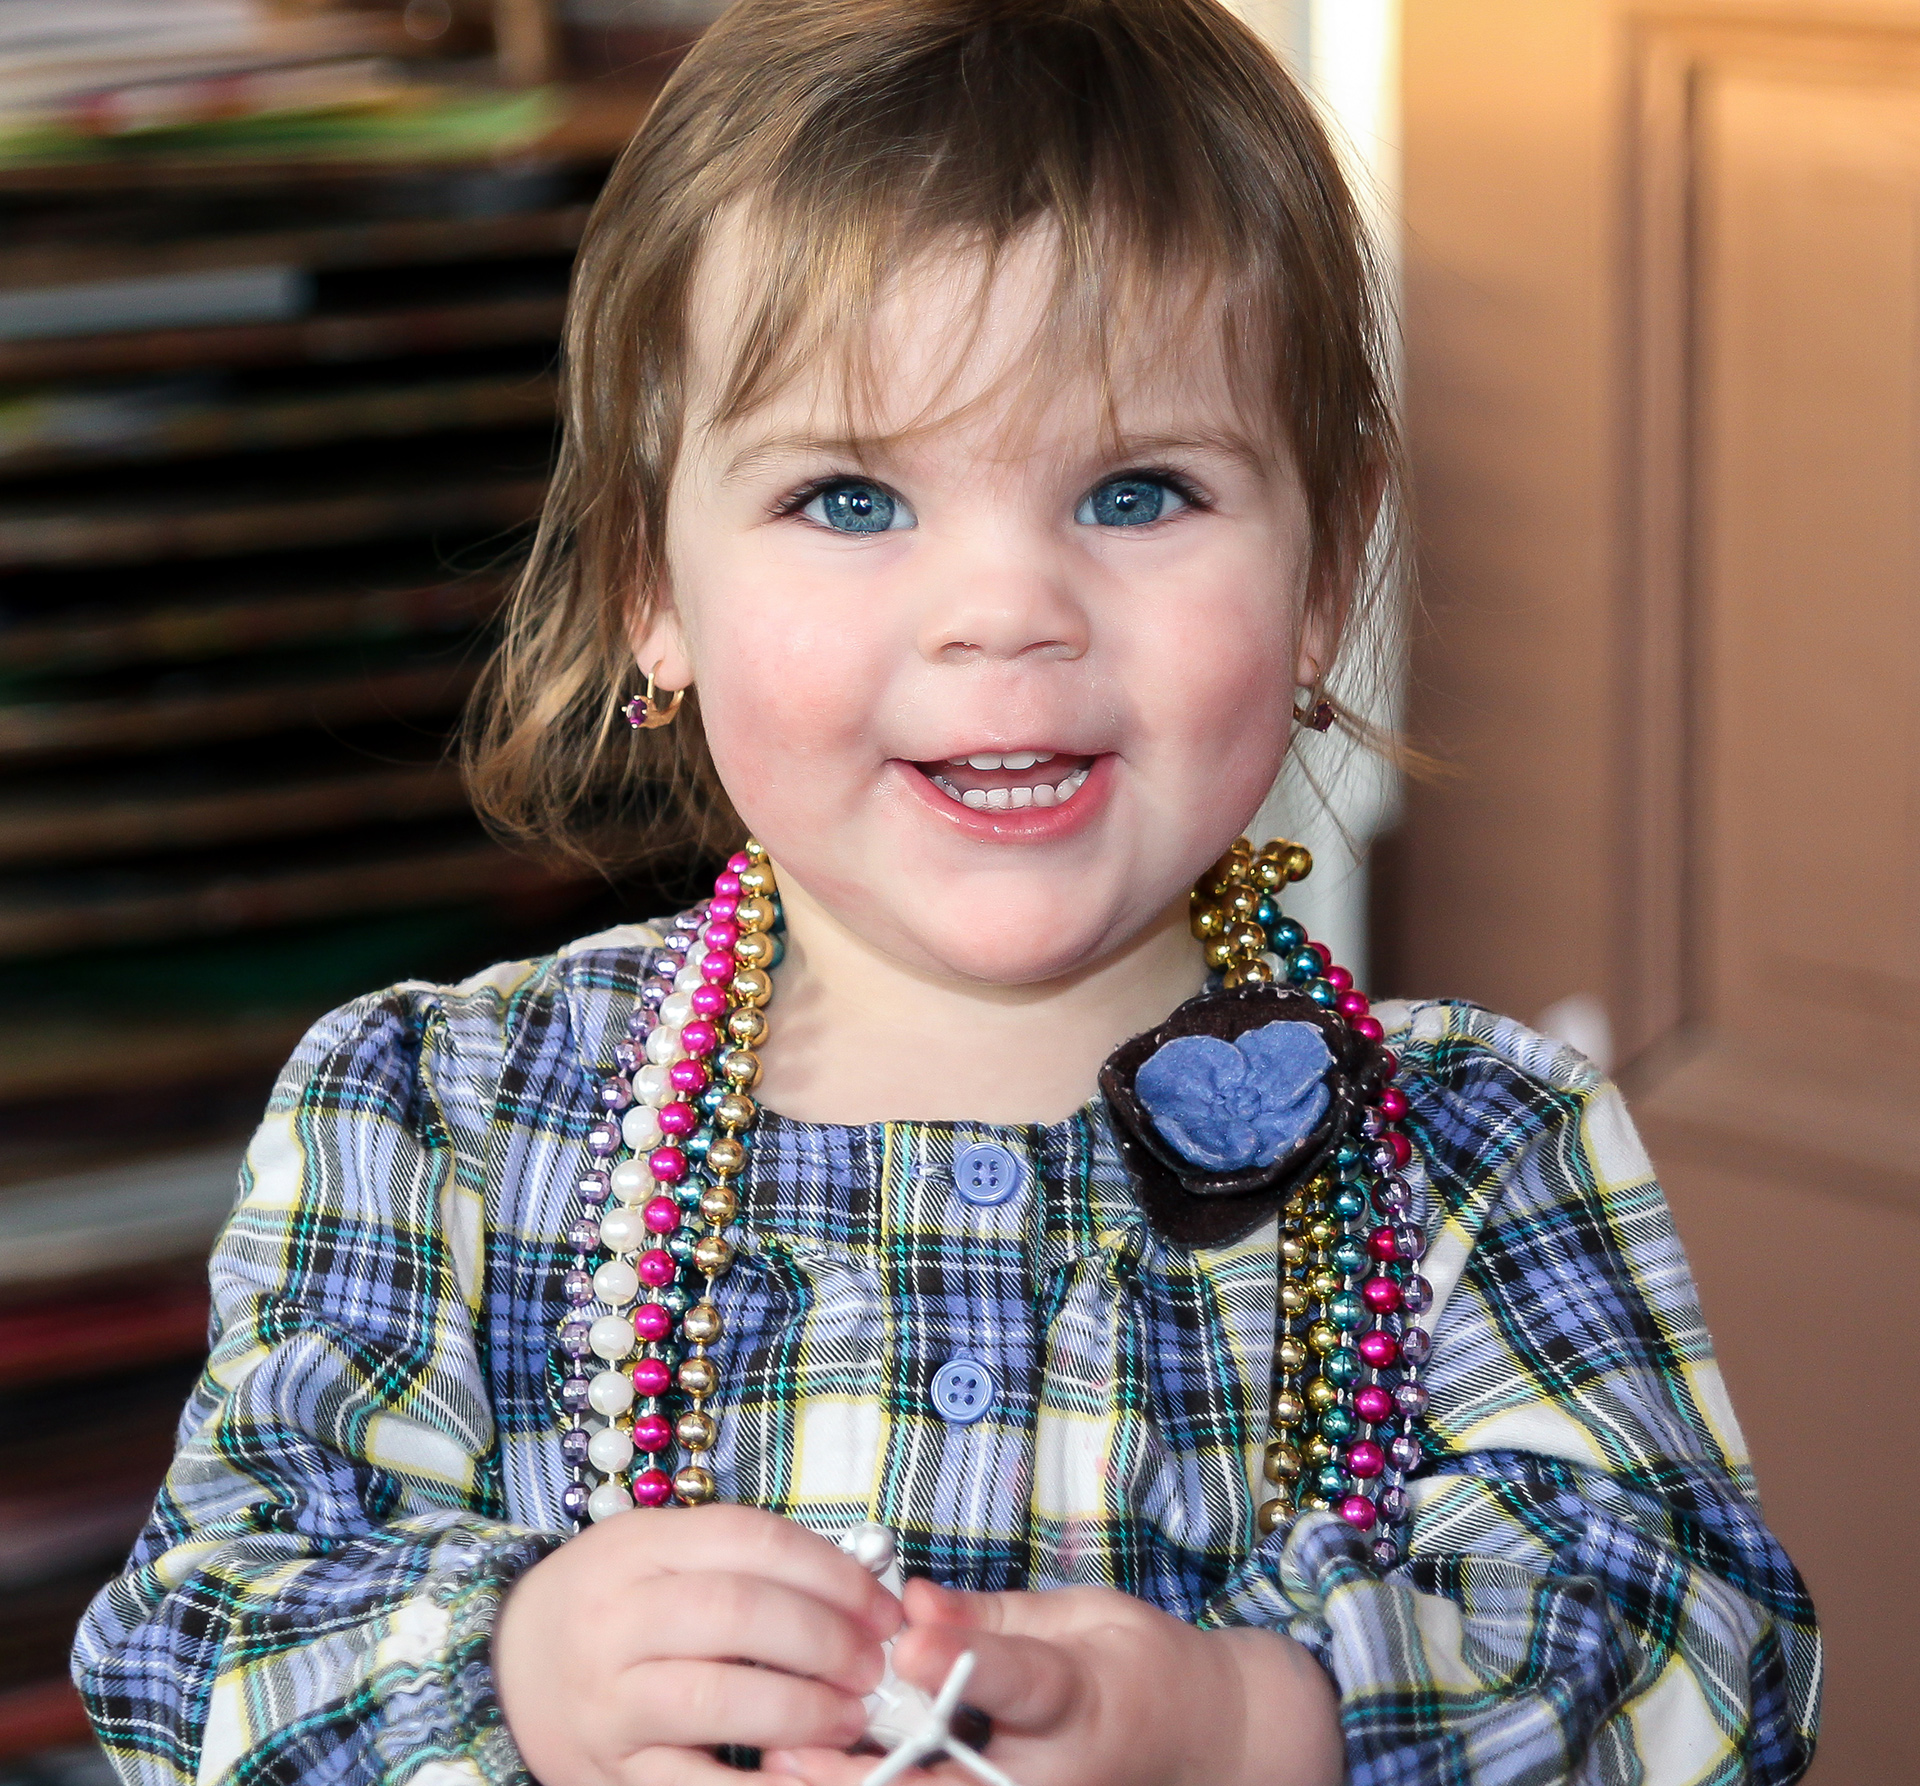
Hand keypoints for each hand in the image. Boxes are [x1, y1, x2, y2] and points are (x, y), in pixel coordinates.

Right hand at [493, 1504, 901, 1785]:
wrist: (508, 1662)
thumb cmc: (611, 1600)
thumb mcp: (661, 1551)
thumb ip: (747, 1561)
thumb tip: (860, 1591)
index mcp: (638, 1548)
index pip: (749, 1541)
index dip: (831, 1571)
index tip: (883, 1604)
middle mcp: (616, 1618)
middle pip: (738, 1613)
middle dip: (825, 1638)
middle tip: (874, 1664)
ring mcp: (610, 1700)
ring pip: (718, 1699)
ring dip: (804, 1709)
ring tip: (851, 1716)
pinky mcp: (612, 1771)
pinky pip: (696, 1785)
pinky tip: (809, 1775)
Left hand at [765, 1580, 1340, 1785]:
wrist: (1201, 1744)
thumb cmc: (1139, 1670)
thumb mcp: (1082, 1617)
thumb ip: (991, 1615)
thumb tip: (913, 1599)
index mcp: (1080, 1703)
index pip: (1020, 1681)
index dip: (963, 1657)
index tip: (911, 1632)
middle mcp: (1050, 1775)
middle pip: (951, 1784)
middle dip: (865, 1767)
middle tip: (788, 1740)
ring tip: (781, 1764)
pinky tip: (819, 1771)